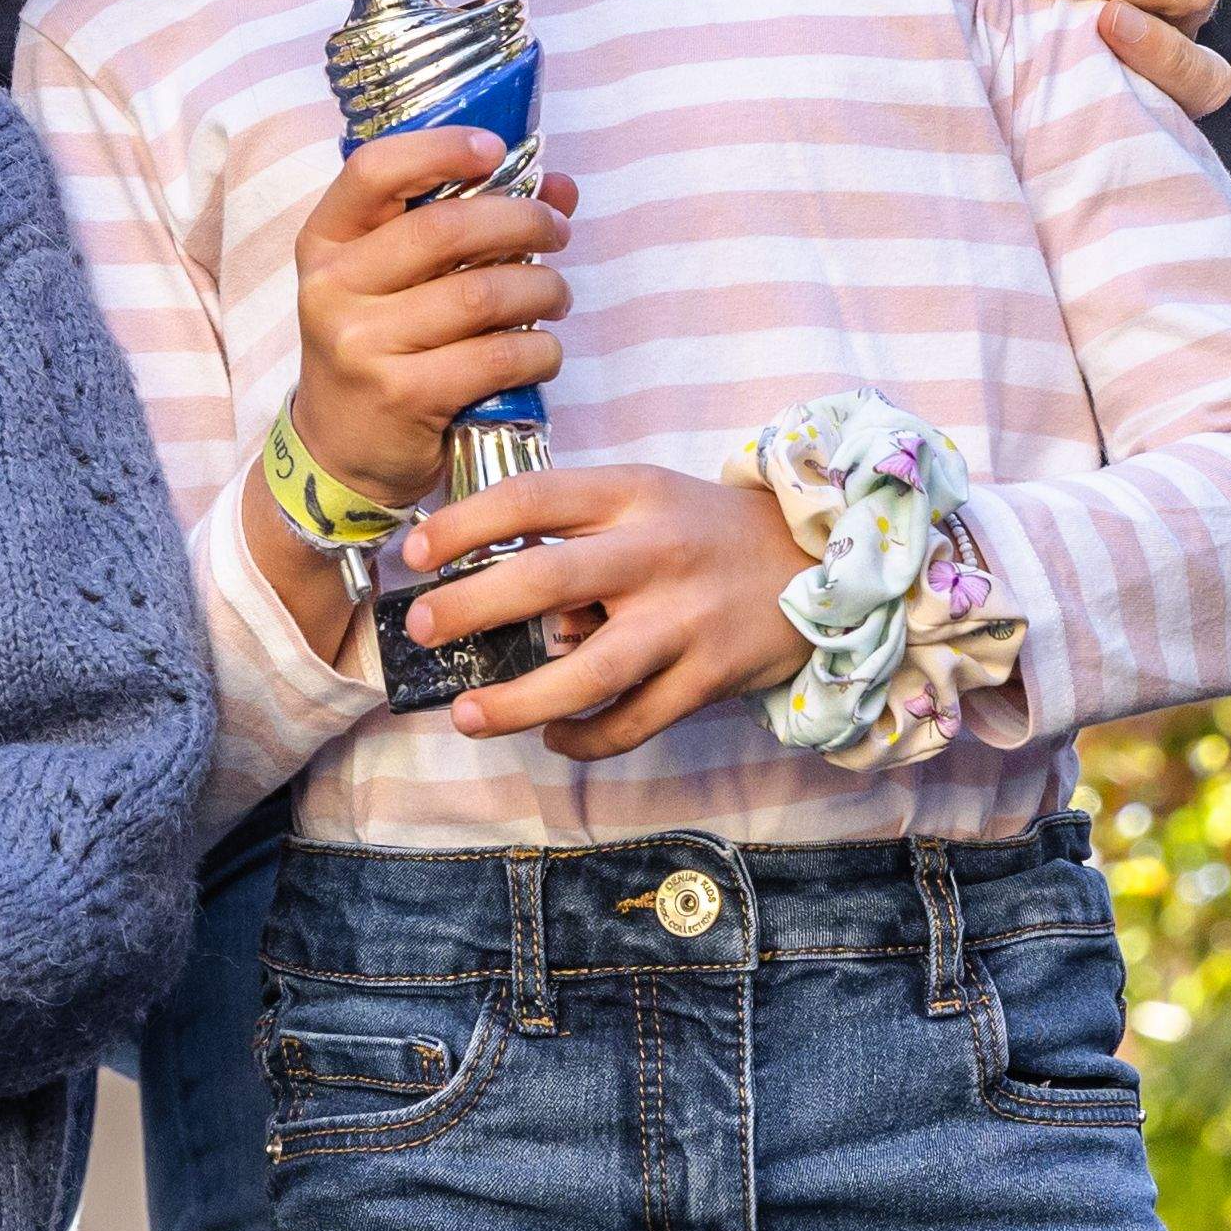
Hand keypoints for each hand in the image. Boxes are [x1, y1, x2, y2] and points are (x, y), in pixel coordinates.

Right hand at [288, 124, 578, 503]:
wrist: (342, 449)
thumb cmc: (382, 343)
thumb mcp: (396, 278)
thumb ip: (465, 223)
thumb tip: (558, 188)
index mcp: (326, 241)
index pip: (374, 170)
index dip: (439, 148)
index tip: (495, 149)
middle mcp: (333, 288)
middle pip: (445, 230)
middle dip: (522, 221)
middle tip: (558, 231)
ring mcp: (362, 345)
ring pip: (482, 295)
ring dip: (542, 288)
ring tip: (557, 294)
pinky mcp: (402, 396)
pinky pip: (497, 357)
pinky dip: (540, 349)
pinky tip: (544, 350)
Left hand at [395, 464, 814, 758]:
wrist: (814, 561)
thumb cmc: (701, 530)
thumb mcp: (643, 496)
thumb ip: (576, 528)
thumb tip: (487, 581)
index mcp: (631, 493)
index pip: (533, 497)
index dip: (465, 523)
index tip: (416, 553)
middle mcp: (655, 552)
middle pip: (550, 580)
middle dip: (474, 607)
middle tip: (422, 630)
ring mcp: (685, 620)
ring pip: (591, 671)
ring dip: (520, 700)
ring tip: (468, 715)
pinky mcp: (709, 676)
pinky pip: (634, 721)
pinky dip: (586, 738)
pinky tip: (553, 736)